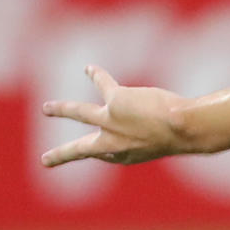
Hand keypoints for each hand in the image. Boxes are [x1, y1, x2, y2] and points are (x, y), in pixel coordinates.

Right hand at [41, 65, 185, 168]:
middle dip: (61, 155)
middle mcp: (111, 142)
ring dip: (60, 110)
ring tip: (46, 109)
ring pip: (77, 113)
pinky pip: (102, 83)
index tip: (95, 152)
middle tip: (45, 160)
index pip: (104, 155)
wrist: (183, 128)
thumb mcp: (164, 145)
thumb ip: (153, 138)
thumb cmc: (183, 136)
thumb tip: (164, 134)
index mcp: (123, 156)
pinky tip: (89, 69)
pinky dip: (96, 74)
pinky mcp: (115, 100)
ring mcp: (109, 121)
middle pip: (79, 150)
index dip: (102, 152)